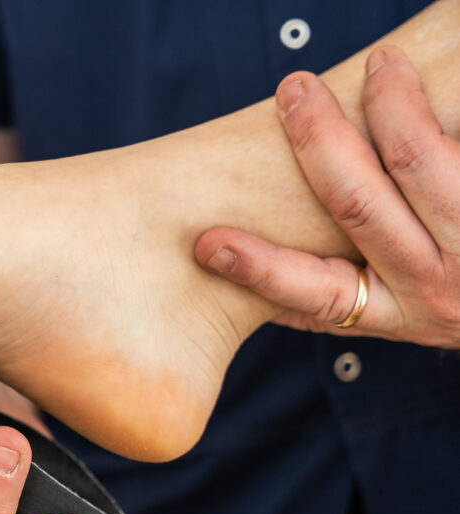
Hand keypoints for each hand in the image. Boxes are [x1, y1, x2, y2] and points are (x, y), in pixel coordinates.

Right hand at [196, 45, 459, 347]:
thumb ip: (345, 294)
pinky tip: (420, 86)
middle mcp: (435, 290)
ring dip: (391, 102)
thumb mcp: (407, 314)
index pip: (316, 296)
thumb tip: (238, 265)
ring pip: (418, 160)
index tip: (209, 244)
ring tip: (382, 67)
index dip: (259, 269)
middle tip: (294, 91)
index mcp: (395, 315)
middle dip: (316, 136)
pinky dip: (436, 111)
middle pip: (356, 203)